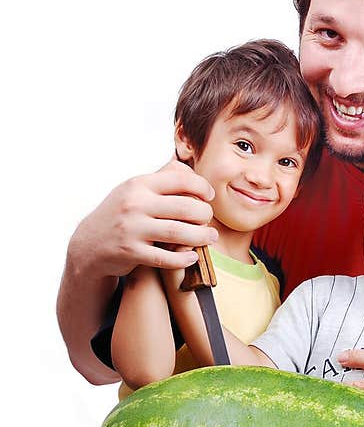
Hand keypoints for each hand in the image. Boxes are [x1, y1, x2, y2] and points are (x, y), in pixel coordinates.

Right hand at [71, 156, 216, 277]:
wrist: (89, 244)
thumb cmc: (122, 214)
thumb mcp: (135, 190)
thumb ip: (161, 179)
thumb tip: (191, 169)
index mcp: (139, 185)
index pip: (180, 179)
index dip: (202, 187)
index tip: (209, 197)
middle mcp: (135, 204)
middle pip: (185, 207)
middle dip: (205, 214)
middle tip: (209, 220)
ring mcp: (131, 229)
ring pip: (178, 232)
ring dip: (201, 237)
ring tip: (211, 238)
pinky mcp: (130, 252)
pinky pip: (166, 257)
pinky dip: (184, 258)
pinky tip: (192, 256)